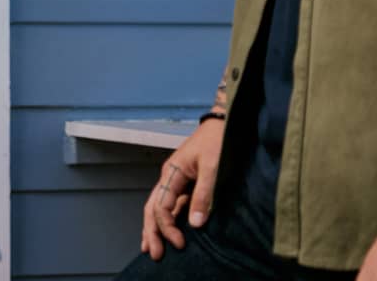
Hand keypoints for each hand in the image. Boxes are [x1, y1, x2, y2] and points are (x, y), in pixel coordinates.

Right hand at [140, 118, 223, 259]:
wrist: (224, 123)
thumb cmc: (217, 140)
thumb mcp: (212, 167)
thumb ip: (203, 195)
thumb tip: (195, 223)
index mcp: (172, 172)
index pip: (161, 206)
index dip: (167, 227)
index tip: (180, 243)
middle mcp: (170, 177)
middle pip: (153, 207)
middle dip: (152, 231)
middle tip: (154, 254)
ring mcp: (177, 180)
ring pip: (160, 207)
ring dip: (156, 227)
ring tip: (152, 247)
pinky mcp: (187, 183)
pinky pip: (173, 204)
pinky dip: (168, 219)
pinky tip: (169, 231)